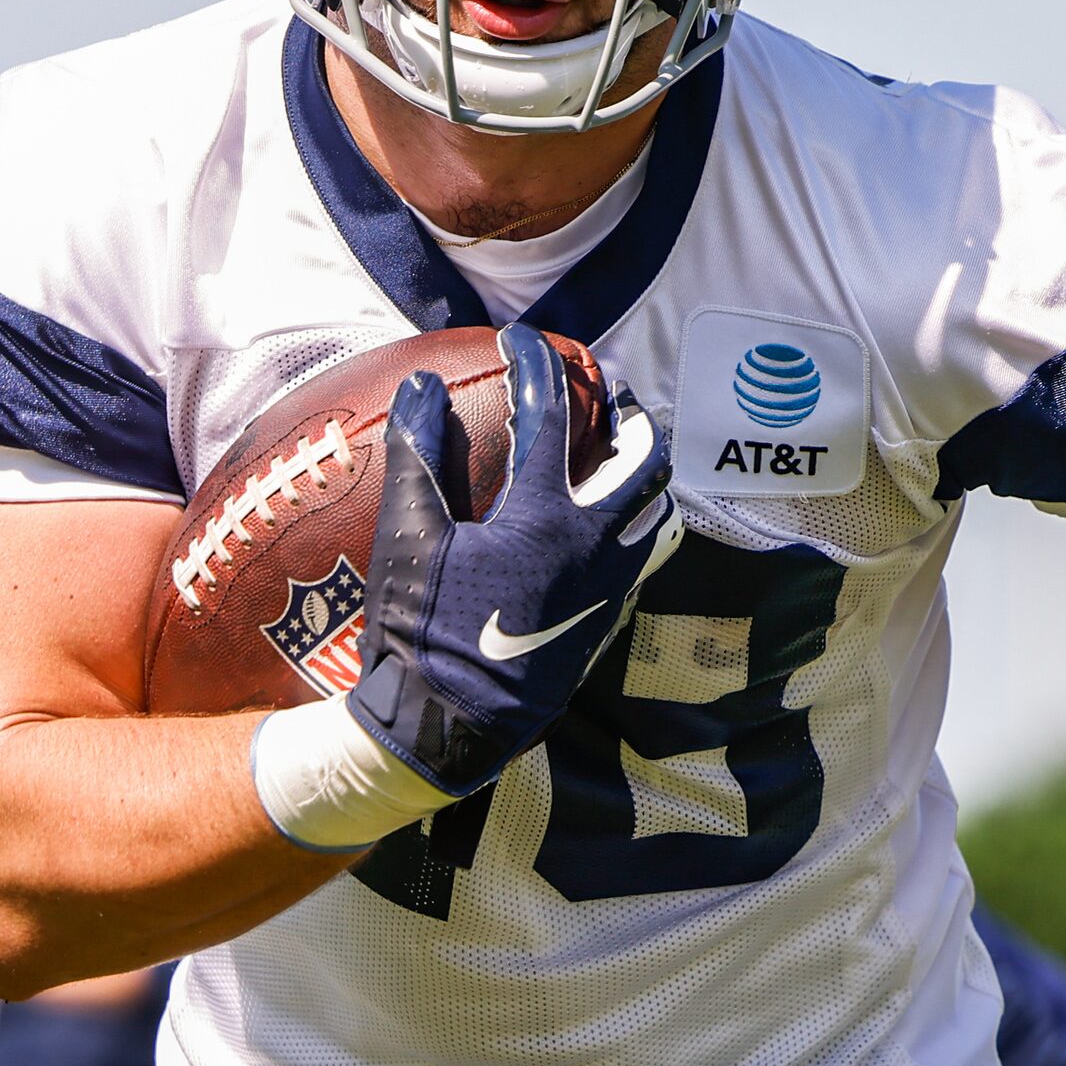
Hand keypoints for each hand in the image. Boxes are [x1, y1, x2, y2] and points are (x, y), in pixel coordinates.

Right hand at [348, 324, 677, 798]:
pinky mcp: (610, 618)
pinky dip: (634, 516)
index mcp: (544, 517)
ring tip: (613, 446)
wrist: (449, 728)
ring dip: (642, 466)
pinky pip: (644, 551)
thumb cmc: (421, 634)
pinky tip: (600, 517)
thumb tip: (422, 384)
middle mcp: (594, 544)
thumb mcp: (406, 540)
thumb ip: (418, 455)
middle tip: (598, 388)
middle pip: (644, 454)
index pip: (552, 413)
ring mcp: (611, 584)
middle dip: (626, 410)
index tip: (519, 337)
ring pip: (658, 507)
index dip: (536, 362)